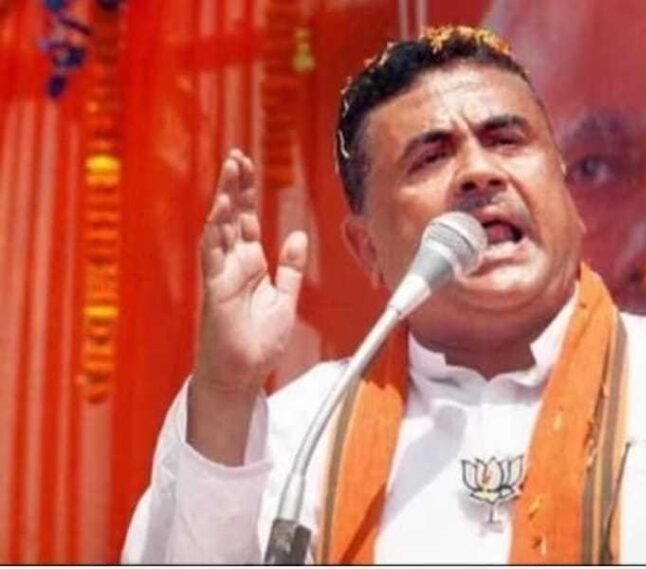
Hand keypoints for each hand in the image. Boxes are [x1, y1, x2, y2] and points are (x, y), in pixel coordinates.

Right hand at [188, 150, 307, 463]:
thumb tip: (296, 235)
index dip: (246, 192)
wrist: (243, 374)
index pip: (246, 220)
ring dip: (224, 198)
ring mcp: (221, 274)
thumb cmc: (259, 343)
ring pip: (219, 227)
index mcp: (251, 265)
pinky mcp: (215, 288)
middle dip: (235, 186)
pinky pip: (213, 253)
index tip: (247, 165)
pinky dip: (216, 230)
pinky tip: (220, 208)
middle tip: (237, 156)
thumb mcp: (285, 298)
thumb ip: (289, 267)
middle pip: (232, 216)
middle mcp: (233, 265)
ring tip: (230, 169)